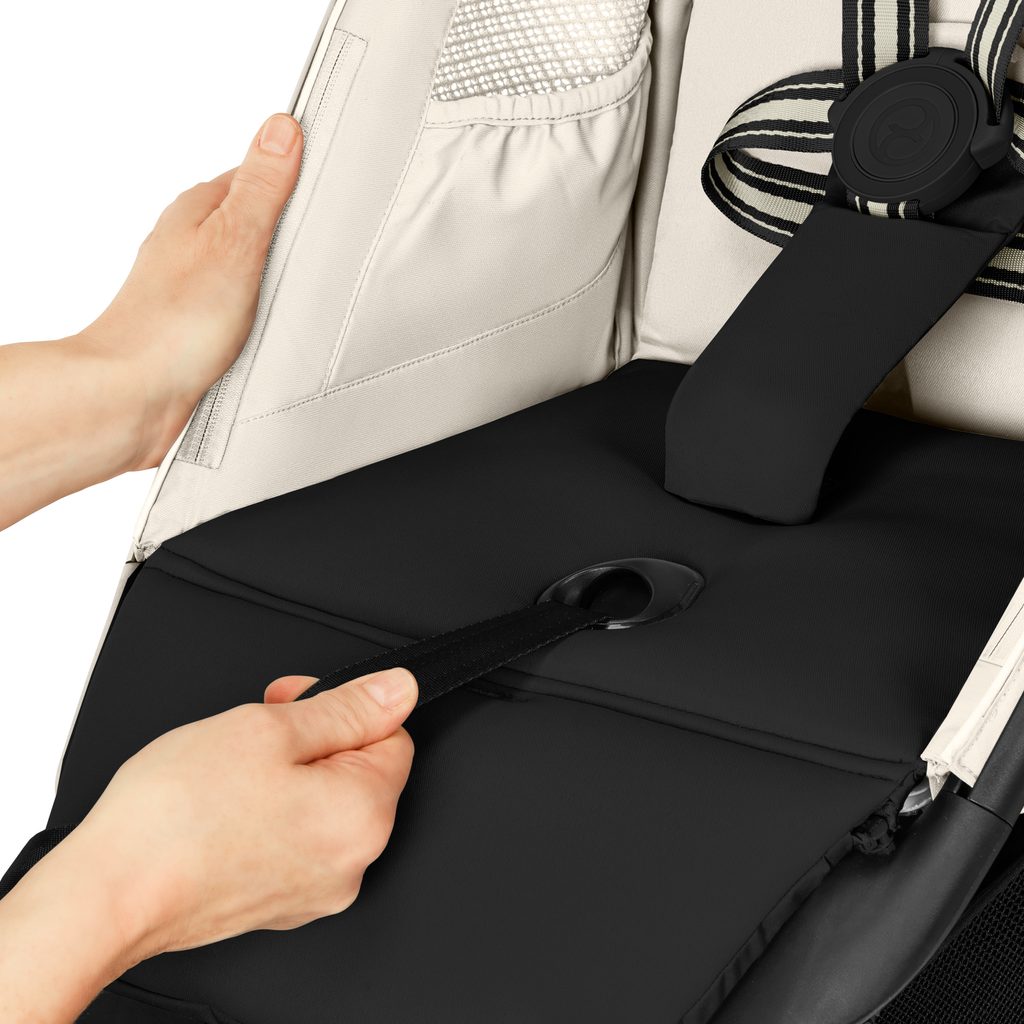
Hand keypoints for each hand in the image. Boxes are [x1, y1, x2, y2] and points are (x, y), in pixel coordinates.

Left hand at [0, 113, 303, 528]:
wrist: (135, 396)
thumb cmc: (172, 327)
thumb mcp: (234, 242)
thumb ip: (262, 188)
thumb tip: (281, 129)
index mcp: (198, 211)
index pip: (258, 174)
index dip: (296, 179)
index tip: (328, 186)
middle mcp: (192, 244)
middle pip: (256, 222)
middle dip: (291, 234)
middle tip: (323, 245)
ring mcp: (194, 285)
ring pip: (250, 267)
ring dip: (278, 278)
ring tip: (304, 288)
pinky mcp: (199, 324)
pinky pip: (243, 305)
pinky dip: (264, 310)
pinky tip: (276, 325)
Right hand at [0, 668, 416, 1022]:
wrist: (109, 893)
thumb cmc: (177, 816)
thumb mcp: (269, 729)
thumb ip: (347, 706)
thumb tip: (399, 689)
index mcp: (364, 815)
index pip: (393, 737)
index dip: (345, 706)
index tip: (299, 701)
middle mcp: (351, 862)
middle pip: (359, 773)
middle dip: (314, 739)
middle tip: (259, 729)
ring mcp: (315, 890)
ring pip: (323, 805)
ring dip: (289, 774)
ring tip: (232, 770)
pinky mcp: (278, 903)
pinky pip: (294, 840)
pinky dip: (270, 815)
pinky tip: (225, 806)